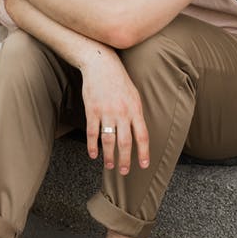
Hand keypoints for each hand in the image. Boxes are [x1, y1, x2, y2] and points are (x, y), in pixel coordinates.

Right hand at [80, 52, 149, 174]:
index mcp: (135, 109)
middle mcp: (122, 112)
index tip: (144, 165)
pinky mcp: (92, 110)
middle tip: (124, 172)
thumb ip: (136, 115)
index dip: (144, 152)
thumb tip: (138, 134)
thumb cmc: (120, 81)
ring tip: (110, 166)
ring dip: (109, 156)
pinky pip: (92, 133)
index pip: (142, 136)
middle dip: (125, 160)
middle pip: (125, 143)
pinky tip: (93, 154)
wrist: (101, 65)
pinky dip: (92, 146)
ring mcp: (106, 112)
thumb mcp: (134, 96)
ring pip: (108, 141)